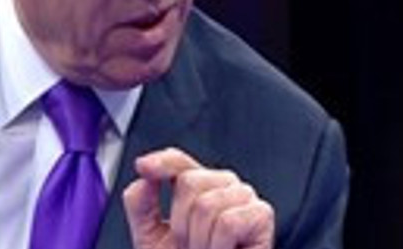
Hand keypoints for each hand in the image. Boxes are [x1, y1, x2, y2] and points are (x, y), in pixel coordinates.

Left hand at [122, 147, 274, 248]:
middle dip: (181, 224)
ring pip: (207, 204)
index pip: (178, 162)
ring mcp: (244, 197)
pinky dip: (218, 247)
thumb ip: (141, 206)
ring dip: (199, 241)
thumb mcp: (151, 236)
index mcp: (197, 185)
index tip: (143, 167)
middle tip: (190, 247)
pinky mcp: (262, 214)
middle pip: (189, 182)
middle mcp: (222, 184)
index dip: (161, 163)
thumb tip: (142, 180)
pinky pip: (228, 222)